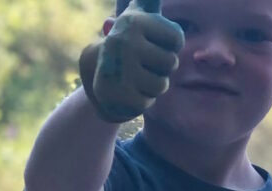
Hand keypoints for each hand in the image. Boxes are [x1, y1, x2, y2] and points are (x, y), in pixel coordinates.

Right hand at [78, 0, 184, 122]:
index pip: (176, 38)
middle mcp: (124, 41)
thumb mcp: (135, 22)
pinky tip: (128, 91)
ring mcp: (121, 68)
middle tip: (140, 63)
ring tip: (134, 77)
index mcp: (132, 22)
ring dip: (152, 85)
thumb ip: (146, 6)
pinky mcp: (119, 93)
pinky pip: (149, 100)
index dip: (169, 46)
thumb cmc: (127, 47)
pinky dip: (142, 100)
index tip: (152, 43)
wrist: (94, 78)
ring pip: (162, 84)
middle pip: (171, 62)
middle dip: (160, 68)